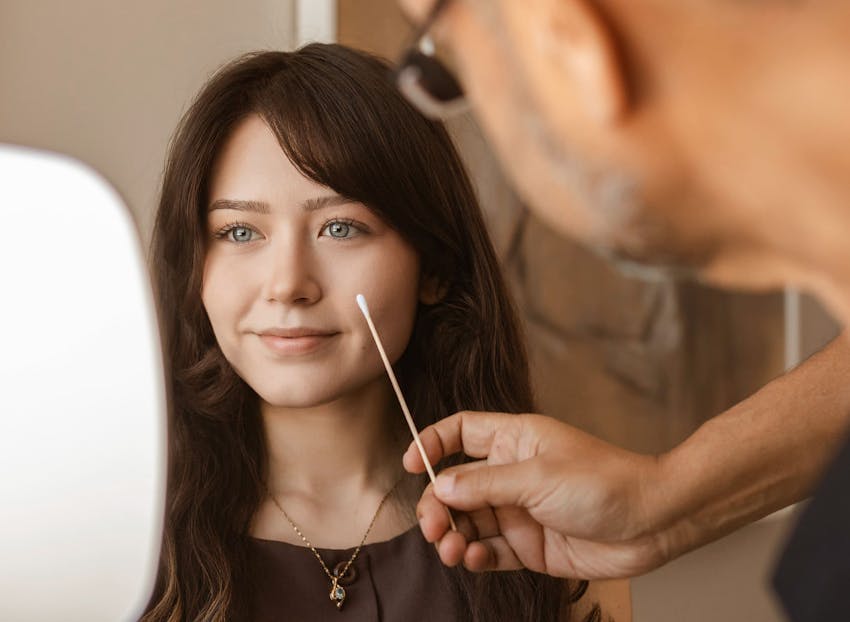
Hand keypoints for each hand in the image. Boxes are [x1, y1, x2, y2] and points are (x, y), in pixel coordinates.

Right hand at [404, 411, 671, 578]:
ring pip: (468, 522)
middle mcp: (510, 474)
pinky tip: (472, 560)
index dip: (432, 444)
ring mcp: (518, 511)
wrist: (651, 522)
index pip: (460, 432)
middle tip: (433, 527)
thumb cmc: (602, 482)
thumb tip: (439, 486)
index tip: (410, 465)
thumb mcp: (537, 476)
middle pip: (455, 486)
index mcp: (513, 441)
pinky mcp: (528, 546)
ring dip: (452, 536)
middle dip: (438, 505)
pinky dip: (474, 558)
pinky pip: (489, 552)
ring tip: (451, 550)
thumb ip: (484, 484)